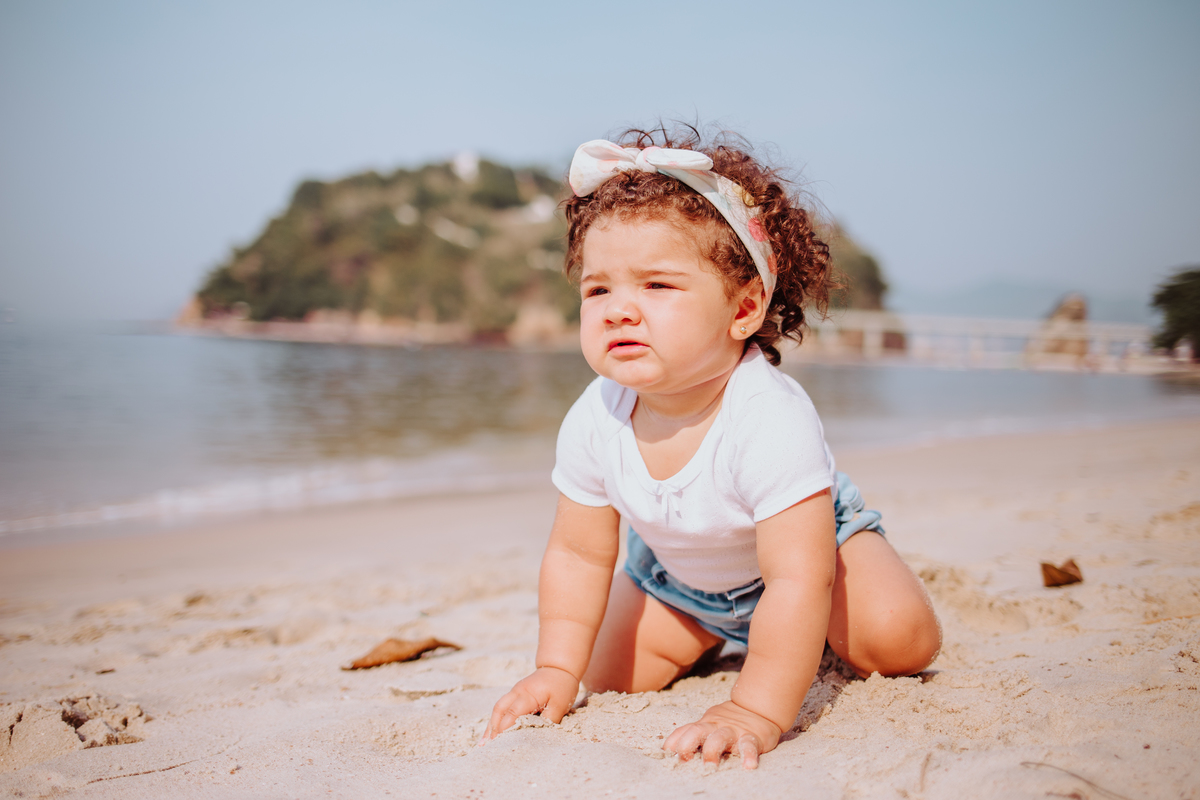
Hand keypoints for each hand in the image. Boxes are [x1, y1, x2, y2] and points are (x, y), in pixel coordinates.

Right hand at [480, 666, 579, 743]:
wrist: (558, 667)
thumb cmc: (561, 686)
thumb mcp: (560, 704)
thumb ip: (549, 720)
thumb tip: (538, 736)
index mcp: (527, 695)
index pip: (512, 714)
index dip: (505, 729)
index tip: (500, 745)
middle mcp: (516, 692)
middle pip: (499, 711)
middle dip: (493, 729)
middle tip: (488, 748)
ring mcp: (514, 692)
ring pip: (497, 709)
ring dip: (491, 726)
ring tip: (483, 744)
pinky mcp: (514, 695)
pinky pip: (501, 708)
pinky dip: (495, 720)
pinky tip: (491, 732)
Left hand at [662, 700, 782, 769]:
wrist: (758, 707)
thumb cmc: (730, 721)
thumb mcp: (710, 724)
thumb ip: (695, 734)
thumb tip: (673, 750)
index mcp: (705, 724)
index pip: (684, 731)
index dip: (673, 742)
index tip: (666, 754)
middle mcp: (716, 726)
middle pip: (696, 731)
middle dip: (687, 744)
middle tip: (684, 760)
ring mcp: (733, 731)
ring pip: (719, 737)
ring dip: (712, 751)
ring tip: (710, 766)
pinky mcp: (752, 737)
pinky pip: (749, 746)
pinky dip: (748, 756)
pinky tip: (748, 766)